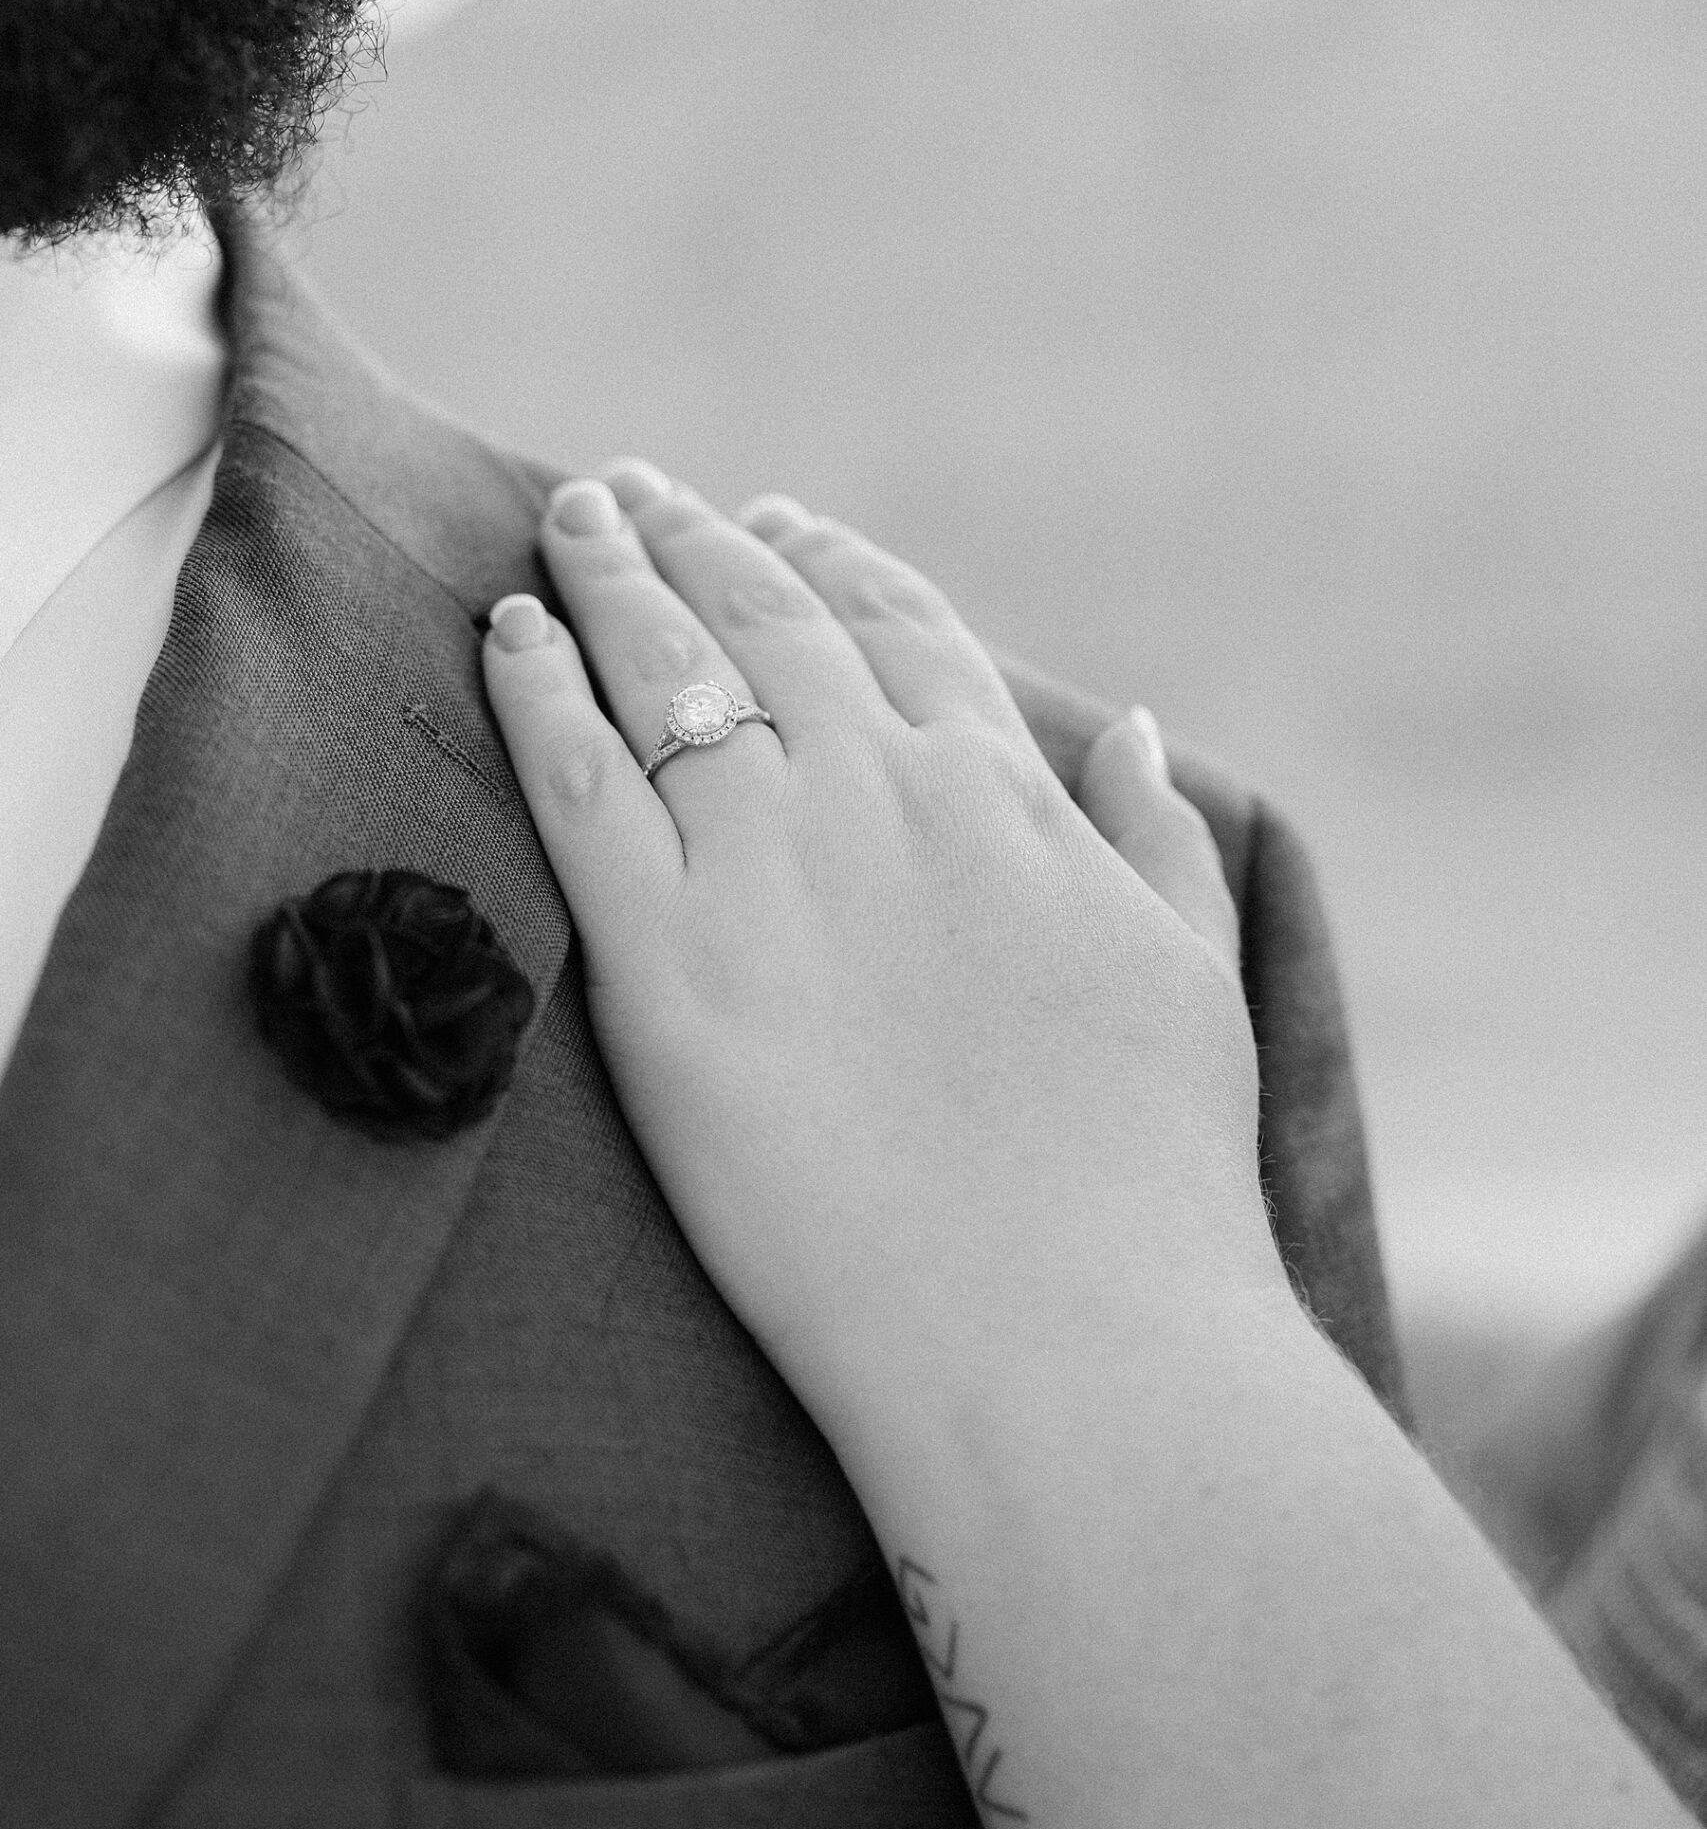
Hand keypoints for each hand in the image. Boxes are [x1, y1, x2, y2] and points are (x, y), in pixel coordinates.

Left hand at [483, 465, 1275, 1445]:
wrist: (1070, 1337)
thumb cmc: (1152, 1183)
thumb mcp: (1197, 975)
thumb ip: (1162, 839)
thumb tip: (1135, 727)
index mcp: (1008, 796)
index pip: (899, 630)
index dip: (829, 562)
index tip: (774, 522)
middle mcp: (886, 798)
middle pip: (767, 622)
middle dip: (697, 541)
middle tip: (637, 491)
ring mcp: (771, 871)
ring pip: (666, 671)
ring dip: (611, 576)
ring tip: (570, 518)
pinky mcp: (667, 967)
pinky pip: (575, 783)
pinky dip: (534, 690)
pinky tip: (507, 632)